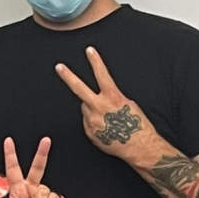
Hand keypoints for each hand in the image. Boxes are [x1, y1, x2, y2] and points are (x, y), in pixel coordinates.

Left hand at [4, 136, 60, 197]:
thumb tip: (39, 197)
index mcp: (16, 188)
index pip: (12, 168)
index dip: (10, 155)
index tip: (8, 140)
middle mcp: (29, 187)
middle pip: (37, 168)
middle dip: (42, 153)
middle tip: (46, 139)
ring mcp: (41, 193)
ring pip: (45, 191)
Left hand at [56, 47, 158, 162]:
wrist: (139, 147)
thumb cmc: (138, 126)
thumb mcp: (129, 105)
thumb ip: (112, 98)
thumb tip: (102, 97)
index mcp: (113, 97)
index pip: (102, 75)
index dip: (95, 61)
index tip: (89, 50)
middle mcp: (99, 107)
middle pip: (79, 89)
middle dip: (68, 76)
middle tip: (59, 67)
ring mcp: (92, 120)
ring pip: (85, 108)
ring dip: (92, 109)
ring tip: (107, 118)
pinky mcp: (89, 131)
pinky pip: (87, 122)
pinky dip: (94, 122)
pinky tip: (105, 127)